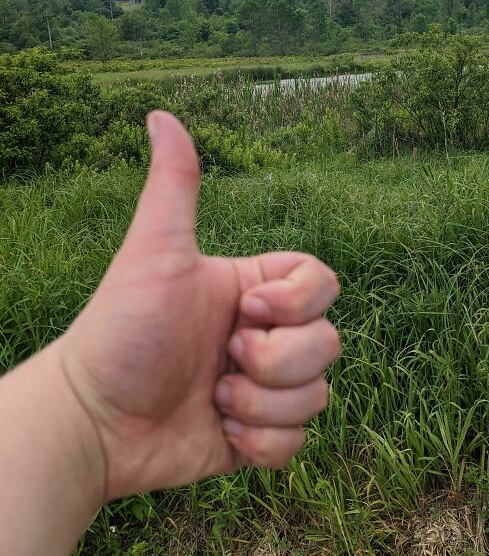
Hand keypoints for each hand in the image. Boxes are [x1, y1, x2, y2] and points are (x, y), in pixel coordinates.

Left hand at [56, 111, 340, 501]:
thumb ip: (173, 186)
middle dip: (277, 361)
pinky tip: (222, 432)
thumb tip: (160, 113)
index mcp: (251, 290)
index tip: (249, 308)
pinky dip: (264, 442)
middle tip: (222, 360)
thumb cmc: (121, 330)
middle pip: (329, 343)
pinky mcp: (256, 437)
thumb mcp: (153, 252)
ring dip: (265, 403)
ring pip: (318, 395)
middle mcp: (263, 336)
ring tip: (213, 398)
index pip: (323, 283)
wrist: (93, 421)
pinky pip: (298, 443)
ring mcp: (262, 389)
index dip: (300, 301)